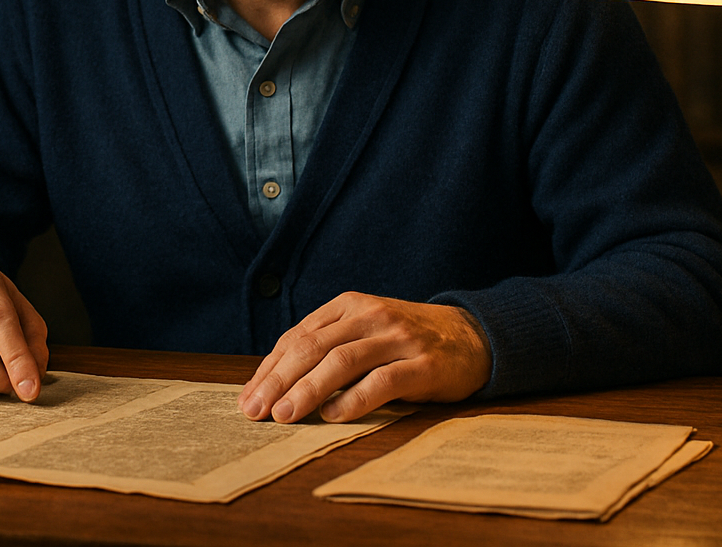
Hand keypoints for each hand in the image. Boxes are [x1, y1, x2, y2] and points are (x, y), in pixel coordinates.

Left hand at [237, 293, 490, 423]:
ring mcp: (398, 338)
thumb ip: (327, 347)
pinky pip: (382, 381)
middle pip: (313, 347)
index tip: (249, 397)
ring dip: (307, 390)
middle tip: (256, 410)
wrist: (472, 336)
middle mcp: (370, 316)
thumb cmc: (406, 340)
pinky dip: (354, 399)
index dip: (269, 368)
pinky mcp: (423, 364)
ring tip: (285, 415)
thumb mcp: (364, 331)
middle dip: (278, 380)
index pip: (298, 336)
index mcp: (349, 306)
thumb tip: (275, 384)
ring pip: (341, 362)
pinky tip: (333, 415)